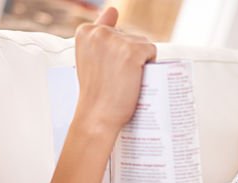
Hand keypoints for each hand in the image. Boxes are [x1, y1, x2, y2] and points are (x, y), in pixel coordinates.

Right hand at [73, 8, 156, 137]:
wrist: (97, 116)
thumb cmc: (96, 93)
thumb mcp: (90, 57)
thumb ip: (100, 31)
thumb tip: (112, 8)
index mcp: (85, 31)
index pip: (114, 29)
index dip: (116, 52)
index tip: (110, 68)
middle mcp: (100, 31)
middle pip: (130, 36)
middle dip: (129, 56)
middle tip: (116, 79)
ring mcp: (116, 40)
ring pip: (142, 44)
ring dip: (140, 61)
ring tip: (125, 80)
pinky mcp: (132, 51)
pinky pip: (152, 52)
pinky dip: (149, 65)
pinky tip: (135, 78)